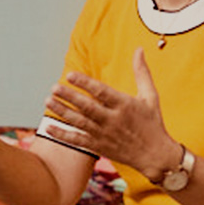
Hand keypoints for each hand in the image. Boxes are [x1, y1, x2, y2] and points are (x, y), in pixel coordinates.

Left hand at [45, 47, 179, 180]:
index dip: (85, 83)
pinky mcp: (99, 147)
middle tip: (54, 87)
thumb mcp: (150, 95)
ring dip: (62, 111)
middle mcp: (113, 120)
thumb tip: (139, 49)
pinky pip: (77, 140)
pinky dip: (62, 134)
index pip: (101, 92)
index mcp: (125, 105)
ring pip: (79, 122)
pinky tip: (48, 127)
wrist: (154, 155)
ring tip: (48, 101)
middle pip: (87, 107)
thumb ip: (142, 72)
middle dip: (69, 97)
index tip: (70, 75)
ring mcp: (104, 135)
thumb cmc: (153, 122)